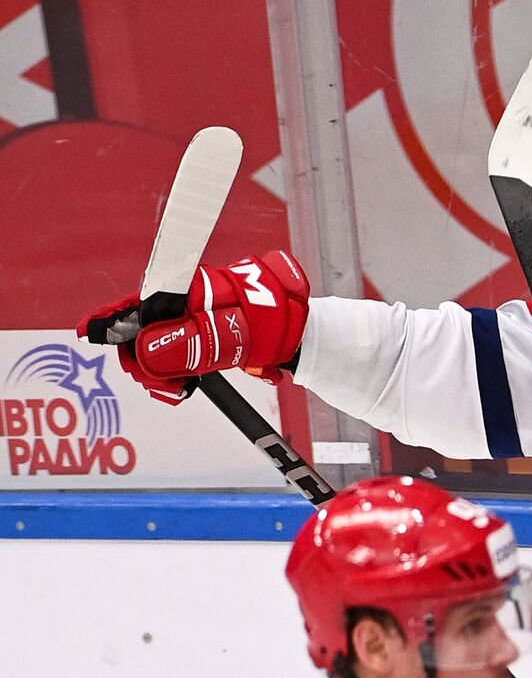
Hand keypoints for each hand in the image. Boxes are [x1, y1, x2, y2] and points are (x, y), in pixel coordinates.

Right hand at [76, 251, 309, 401]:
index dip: (112, 318)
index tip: (92, 332)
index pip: (138, 302)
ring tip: (177, 387)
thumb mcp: (224, 335)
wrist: (293, 336)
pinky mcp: (198, 341)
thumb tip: (145, 353)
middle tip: (160, 382)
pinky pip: (172, 357)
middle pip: (140, 330)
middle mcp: (182, 305)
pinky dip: (171, 375)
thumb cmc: (265, 323)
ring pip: (154, 347)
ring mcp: (189, 323)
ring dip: (157, 371)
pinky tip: (181, 387)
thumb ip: (184, 343)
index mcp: (185, 291)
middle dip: (140, 358)